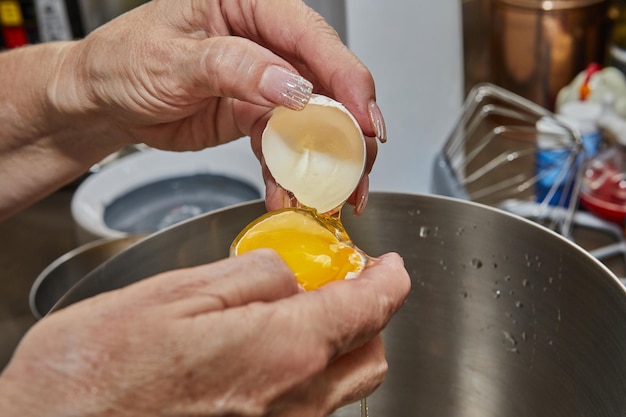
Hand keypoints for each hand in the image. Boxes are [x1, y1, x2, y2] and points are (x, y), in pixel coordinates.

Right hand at [0, 250, 409, 416]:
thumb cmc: (96, 374)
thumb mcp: (175, 294)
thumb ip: (249, 277)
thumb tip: (290, 275)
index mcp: (280, 351)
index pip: (368, 309)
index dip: (389, 281)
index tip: (391, 266)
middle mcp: (291, 402)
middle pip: (368, 357)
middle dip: (369, 315)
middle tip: (343, 285)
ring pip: (341, 389)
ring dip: (341, 347)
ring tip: (305, 315)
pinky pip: (307, 411)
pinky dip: (308, 377)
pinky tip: (270, 355)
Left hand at [52, 0, 384, 212]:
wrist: (104, 101)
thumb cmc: (124, 62)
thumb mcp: (172, 59)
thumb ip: (234, 68)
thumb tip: (291, 87)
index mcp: (248, 6)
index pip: (310, 36)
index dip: (345, 77)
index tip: (363, 119)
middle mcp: (264, 41)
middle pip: (326, 82)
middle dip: (349, 129)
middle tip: (360, 166)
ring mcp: (263, 81)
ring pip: (313, 119)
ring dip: (327, 159)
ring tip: (334, 192)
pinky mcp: (255, 114)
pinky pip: (283, 145)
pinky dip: (288, 173)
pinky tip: (287, 193)